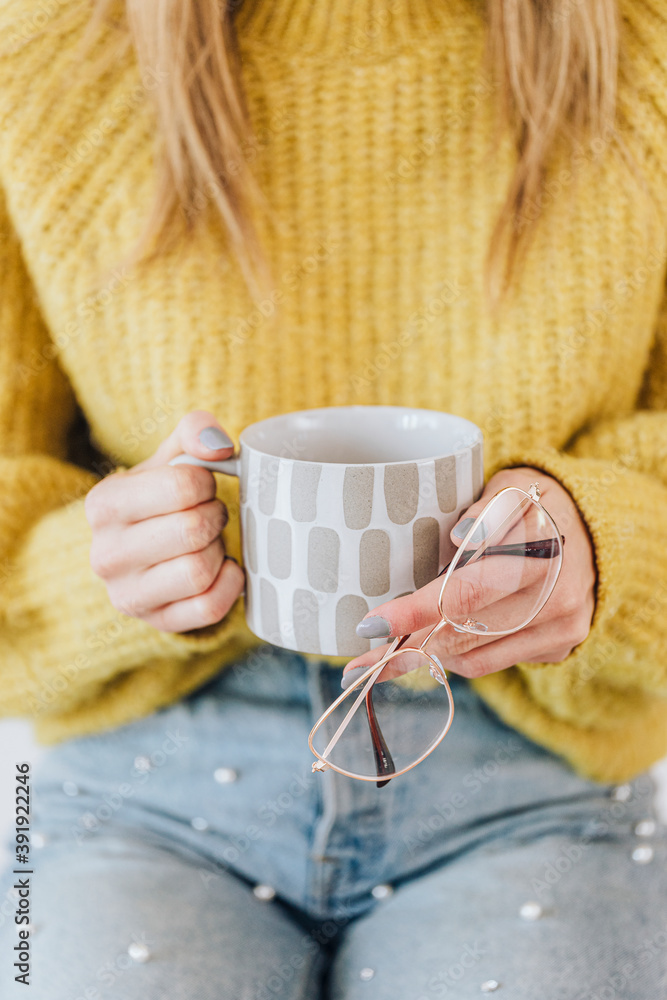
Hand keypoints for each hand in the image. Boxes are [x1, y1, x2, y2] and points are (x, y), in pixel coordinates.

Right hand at [84, 410, 244, 632]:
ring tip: (210, 541)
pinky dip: (230, 584)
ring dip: (219, 550)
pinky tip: (223, 569)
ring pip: (199, 572)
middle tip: (212, 513)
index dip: (207, 482)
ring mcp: (128, 596)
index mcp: (104, 505)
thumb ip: (195, 432)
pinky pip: (210, 607)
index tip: (203, 485)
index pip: (181, 487)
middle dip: (215, 516)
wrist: (145, 553)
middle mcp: (105, 555)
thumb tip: (218, 446)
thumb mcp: (170, 459)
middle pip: (193, 531)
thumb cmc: (162, 500)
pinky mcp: (157, 623)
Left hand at [342, 467, 596, 682]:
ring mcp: (561, 628)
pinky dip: (457, 657)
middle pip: (463, 634)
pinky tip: (435, 642)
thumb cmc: (536, 502)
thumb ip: (485, 511)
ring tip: (384, 657)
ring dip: (424, 657)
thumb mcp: (511, 488)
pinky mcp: (558, 648)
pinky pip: (491, 662)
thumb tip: (460, 538)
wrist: (598, 531)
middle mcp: (556, 598)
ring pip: (473, 657)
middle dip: (404, 648)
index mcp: (541, 551)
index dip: (414, 611)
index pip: (467, 590)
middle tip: (358, 663)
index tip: (370, 626)